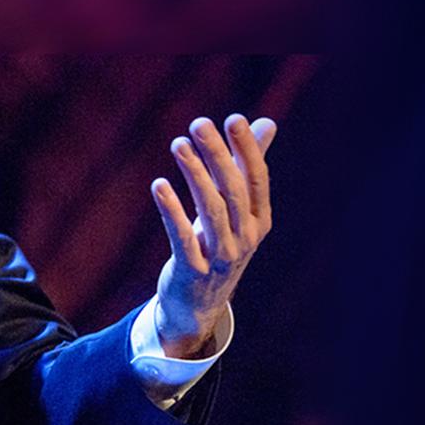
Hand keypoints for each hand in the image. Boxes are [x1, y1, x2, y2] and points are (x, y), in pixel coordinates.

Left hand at [149, 113, 277, 357]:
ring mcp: (221, 257)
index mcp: (259, 220)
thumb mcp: (236, 209)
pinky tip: (159, 185)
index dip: (248, 150)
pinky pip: (183, 238)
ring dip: (195, 175)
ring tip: (179, 144)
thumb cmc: (217, 245)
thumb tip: (265, 122)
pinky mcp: (193, 271)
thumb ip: (247, 166)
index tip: (234, 119)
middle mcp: (246, 238)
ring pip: (212, 211)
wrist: (198, 305)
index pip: (257, 180)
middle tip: (200, 124)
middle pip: (234, 191)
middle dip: (218, 155)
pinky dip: (172, 210)